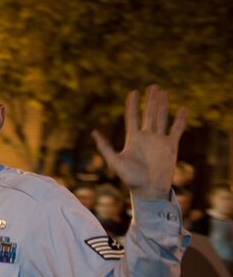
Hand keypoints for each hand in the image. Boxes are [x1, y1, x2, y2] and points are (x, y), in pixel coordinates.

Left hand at [92, 84, 186, 199]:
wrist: (149, 190)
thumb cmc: (131, 179)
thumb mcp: (115, 162)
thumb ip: (105, 147)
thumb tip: (94, 133)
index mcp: (133, 139)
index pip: (132, 117)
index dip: (132, 105)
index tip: (133, 92)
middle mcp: (146, 137)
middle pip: (148, 114)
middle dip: (150, 100)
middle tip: (153, 86)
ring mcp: (159, 140)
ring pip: (162, 118)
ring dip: (163, 105)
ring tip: (163, 92)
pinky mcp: (171, 146)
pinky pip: (176, 129)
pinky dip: (180, 119)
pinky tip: (183, 109)